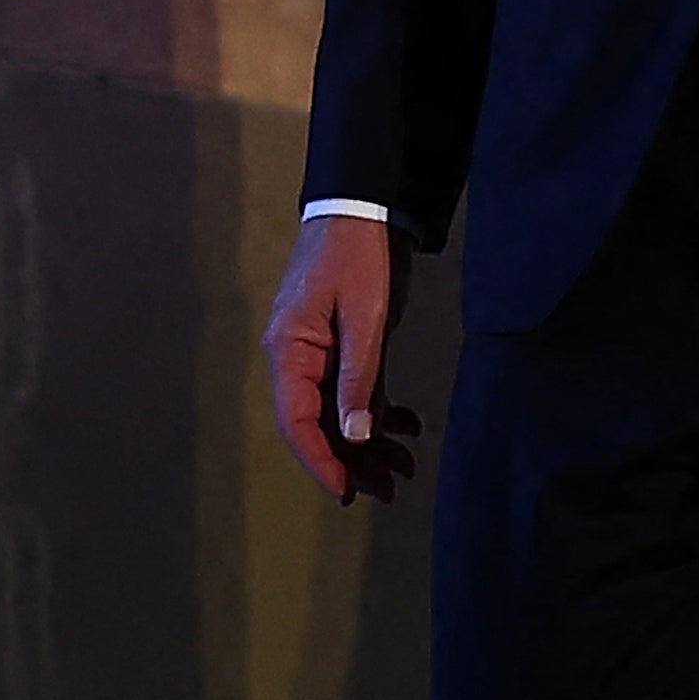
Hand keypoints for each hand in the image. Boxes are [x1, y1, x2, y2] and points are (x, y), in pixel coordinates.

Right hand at [265, 209, 423, 504]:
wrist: (363, 206)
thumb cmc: (358, 255)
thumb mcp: (364, 317)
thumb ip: (360, 377)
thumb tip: (356, 436)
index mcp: (290, 351)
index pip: (296, 423)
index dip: (320, 462)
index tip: (347, 493)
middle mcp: (298, 359)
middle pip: (319, 426)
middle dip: (354, 462)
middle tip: (391, 489)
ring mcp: (319, 354)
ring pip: (339, 415)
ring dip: (371, 444)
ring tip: (406, 468)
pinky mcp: (342, 347)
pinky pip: (355, 393)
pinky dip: (380, 413)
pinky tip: (409, 427)